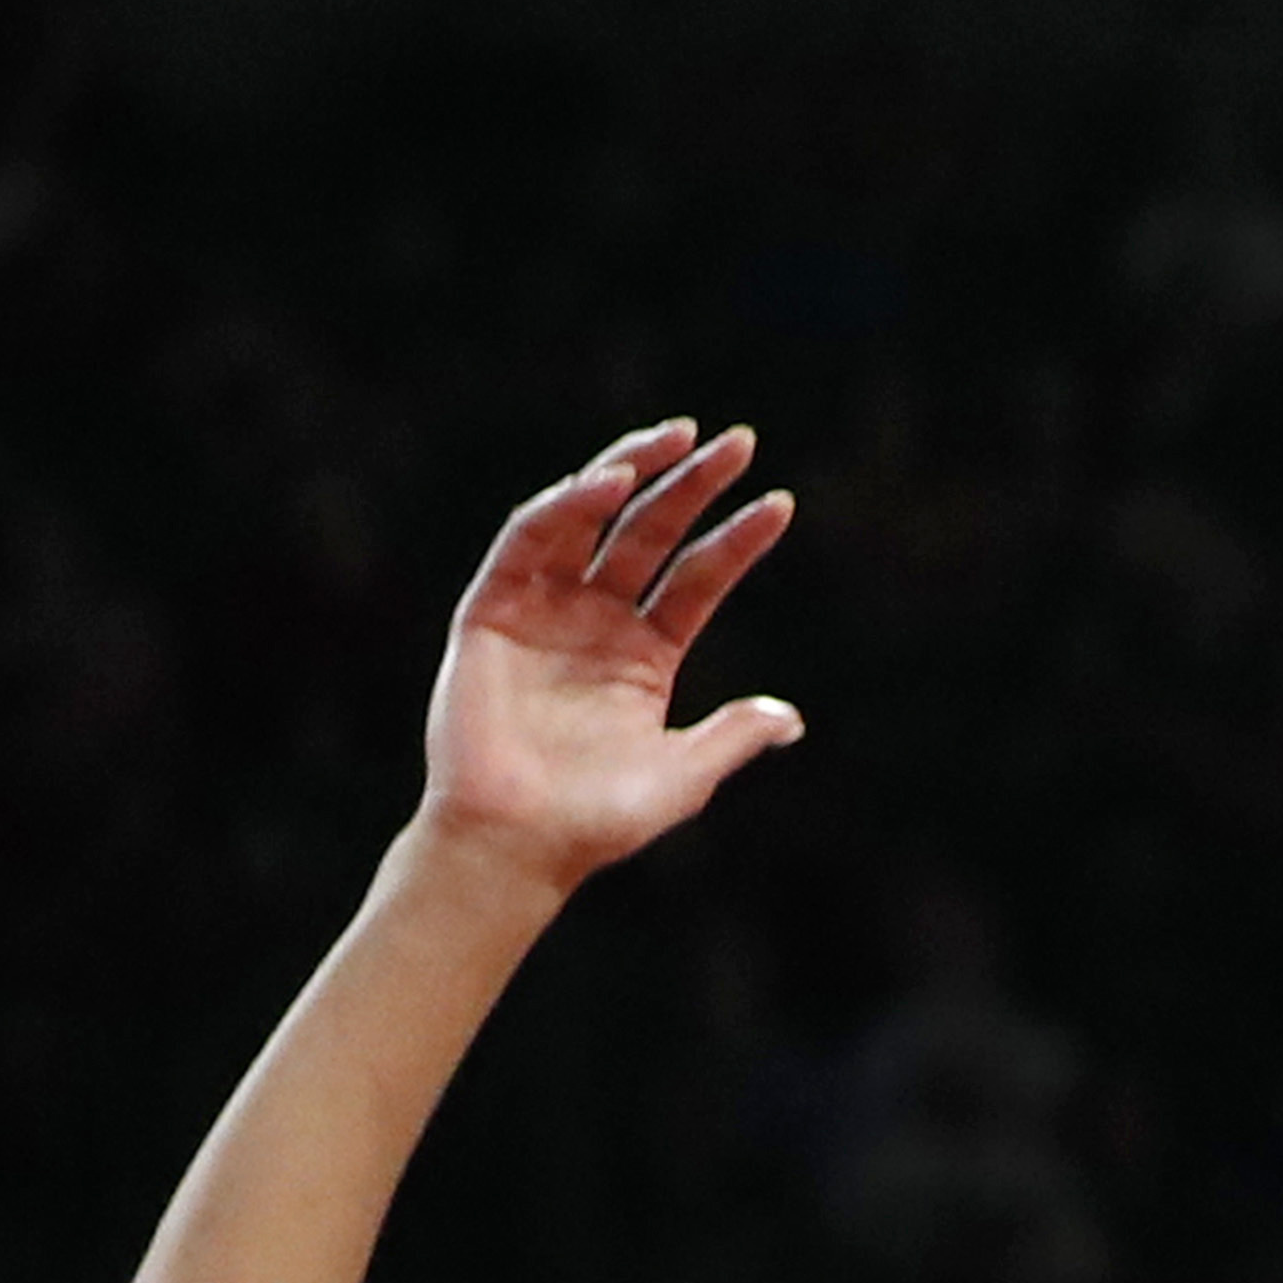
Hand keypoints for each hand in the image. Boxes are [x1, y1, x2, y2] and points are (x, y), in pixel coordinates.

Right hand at [416, 421, 804, 890]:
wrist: (516, 843)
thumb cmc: (596, 821)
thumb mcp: (684, 777)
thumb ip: (732, 738)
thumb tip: (791, 719)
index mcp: (645, 655)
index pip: (698, 578)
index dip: (737, 540)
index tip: (780, 503)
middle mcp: (596, 622)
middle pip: (650, 533)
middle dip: (691, 483)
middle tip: (737, 440)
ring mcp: (544, 611)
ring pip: (590, 520)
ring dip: (629, 472)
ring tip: (677, 439)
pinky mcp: (491, 611)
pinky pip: (528, 542)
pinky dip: (564, 507)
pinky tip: (608, 484)